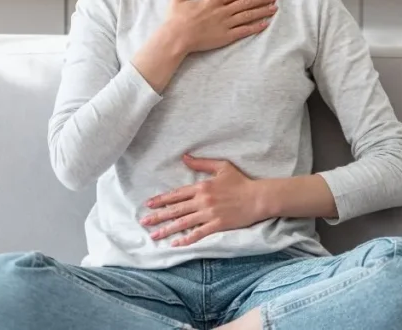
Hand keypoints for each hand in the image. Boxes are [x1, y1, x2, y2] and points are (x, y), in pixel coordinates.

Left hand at [140, 154, 267, 246]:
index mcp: (202, 187)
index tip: (149, 204)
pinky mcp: (217, 225)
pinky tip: (176, 244)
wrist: (258, 197)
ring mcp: (209, 214)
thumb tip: (184, 157)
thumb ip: (201, 163)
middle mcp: (202, 201)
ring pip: (183, 223)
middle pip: (176, 209)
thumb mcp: (221, 167)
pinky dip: (186, 239)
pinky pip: (198, 234)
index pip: (177, 194)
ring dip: (167, 229)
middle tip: (144, 221)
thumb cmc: (241, 181)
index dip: (161, 200)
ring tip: (154, 235)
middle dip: (158, 216)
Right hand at [165, 0, 276, 54]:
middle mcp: (222, 11)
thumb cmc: (175, 20)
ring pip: (248, 15)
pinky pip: (244, 31)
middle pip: (246, 3)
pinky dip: (256, 27)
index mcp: (213, 1)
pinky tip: (265, 24)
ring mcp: (225, 24)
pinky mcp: (225, 37)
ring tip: (274, 8)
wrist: (176, 37)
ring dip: (262, 11)